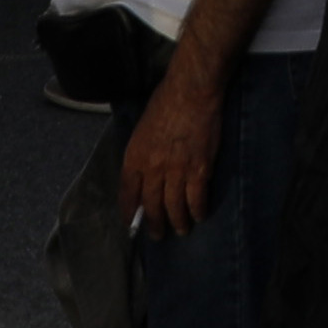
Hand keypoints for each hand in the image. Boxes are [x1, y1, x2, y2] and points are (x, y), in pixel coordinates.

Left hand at [126, 52, 224, 233]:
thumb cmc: (164, 103)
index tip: (131, 222)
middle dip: (154, 224)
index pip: (128, 193)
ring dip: (177, 222)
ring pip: (174, 207)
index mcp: (134, 157)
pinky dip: (197, 211)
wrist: (191, 92)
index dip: (129, 211)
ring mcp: (177, 172)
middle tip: (157, 235)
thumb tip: (144, 174)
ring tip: (180, 230)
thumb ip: (141, 154)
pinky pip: (197, 199)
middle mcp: (152, 169)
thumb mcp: (142, 130)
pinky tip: (198, 216)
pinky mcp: (199, 170)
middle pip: (151, 206)